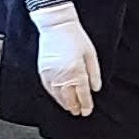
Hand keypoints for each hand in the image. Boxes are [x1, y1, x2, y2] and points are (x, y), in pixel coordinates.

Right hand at [30, 2, 101, 118]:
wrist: (56, 26)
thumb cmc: (75, 37)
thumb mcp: (91, 54)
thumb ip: (94, 74)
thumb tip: (95, 88)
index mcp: (76, 71)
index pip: (82, 94)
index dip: (86, 105)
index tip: (87, 111)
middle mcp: (62, 75)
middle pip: (69, 98)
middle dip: (75, 107)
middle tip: (79, 112)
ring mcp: (51, 74)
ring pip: (58, 96)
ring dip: (64, 103)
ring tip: (70, 108)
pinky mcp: (43, 71)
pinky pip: (48, 88)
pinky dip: (54, 95)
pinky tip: (59, 97)